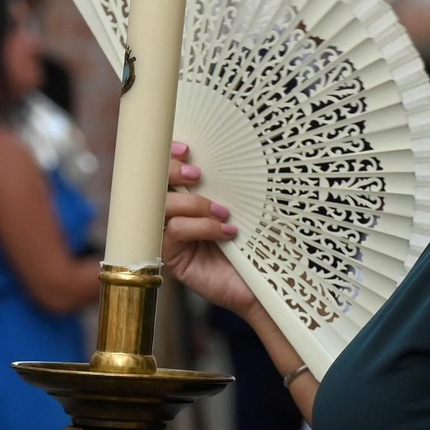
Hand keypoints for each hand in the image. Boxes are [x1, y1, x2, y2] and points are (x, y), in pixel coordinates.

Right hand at [163, 142, 257, 315]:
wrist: (275, 281)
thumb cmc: (266, 240)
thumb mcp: (254, 205)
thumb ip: (234, 183)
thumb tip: (225, 155)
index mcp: (193, 196)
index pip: (170, 172)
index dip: (169, 157)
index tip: (187, 148)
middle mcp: (178, 214)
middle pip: (155, 185)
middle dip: (172, 172)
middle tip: (198, 174)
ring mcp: (173, 237)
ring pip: (162, 207)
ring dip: (193, 204)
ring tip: (223, 212)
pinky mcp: (174, 259)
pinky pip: (174, 232)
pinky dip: (200, 227)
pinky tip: (226, 233)